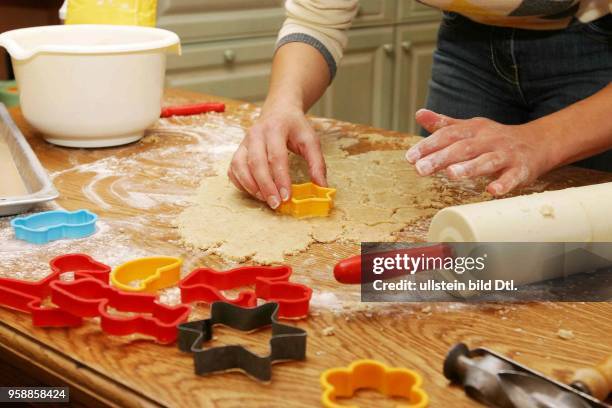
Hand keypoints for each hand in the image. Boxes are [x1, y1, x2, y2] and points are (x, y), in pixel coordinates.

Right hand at [228, 106, 326, 207]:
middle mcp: (256, 134)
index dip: (281, 179)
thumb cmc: (295, 126)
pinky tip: (253, 191)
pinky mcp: (238, 150)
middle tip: (275, 204)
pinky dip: (240, 182)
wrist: (279, 110)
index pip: (276, 156)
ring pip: (239, 166)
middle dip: (265, 186)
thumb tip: (321, 187)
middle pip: (256, 163)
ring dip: (250, 186)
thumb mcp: (311, 140)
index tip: (287, 196)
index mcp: (275, 129)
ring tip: (264, 199)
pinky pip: (233, 169)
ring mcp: (244, 142)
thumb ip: (317, 163)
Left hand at [406, 109, 553, 195]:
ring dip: (470, 168)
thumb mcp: (470, 128)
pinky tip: (492, 191)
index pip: (447, 136)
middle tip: (420, 170)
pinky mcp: (521, 169)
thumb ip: (444, 124)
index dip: (428, 146)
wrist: (538, 142)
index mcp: (473, 130)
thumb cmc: (495, 138)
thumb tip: (419, 113)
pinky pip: (513, 177)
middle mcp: (488, 140)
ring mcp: (505, 154)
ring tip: (451, 175)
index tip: (410, 158)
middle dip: (441, 158)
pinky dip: (504, 184)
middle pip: (463, 148)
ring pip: (487, 161)